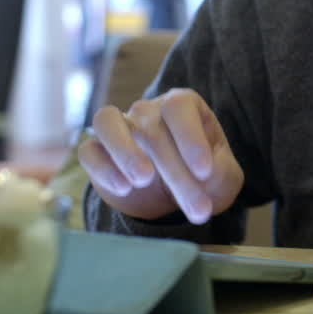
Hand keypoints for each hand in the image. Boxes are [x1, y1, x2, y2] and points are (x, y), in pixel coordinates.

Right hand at [78, 89, 243, 223]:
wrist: (173, 197)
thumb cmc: (203, 178)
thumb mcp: (223, 176)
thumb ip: (220, 171)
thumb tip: (205, 173)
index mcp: (182, 105)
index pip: (179, 107)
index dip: (191, 137)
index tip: (204, 171)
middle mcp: (148, 110)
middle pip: (153, 130)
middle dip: (177, 174)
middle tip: (196, 208)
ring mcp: (119, 127)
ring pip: (107, 123)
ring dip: (125, 151)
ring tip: (143, 179)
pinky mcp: (97, 152)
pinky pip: (89, 151)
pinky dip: (102, 168)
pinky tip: (124, 188)